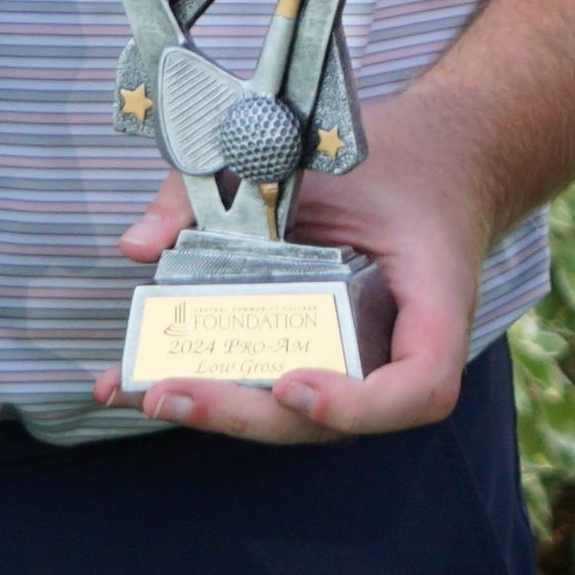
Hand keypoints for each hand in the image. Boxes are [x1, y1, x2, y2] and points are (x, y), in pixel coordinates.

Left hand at [96, 94, 498, 442]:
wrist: (435, 160)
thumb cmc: (394, 160)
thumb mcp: (328, 155)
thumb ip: (226, 188)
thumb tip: (140, 245)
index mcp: (434, 303)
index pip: (420, 385)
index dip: (358, 404)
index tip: (290, 383)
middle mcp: (400, 350)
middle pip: (331, 418)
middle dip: (243, 414)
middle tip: (170, 392)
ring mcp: (358, 360)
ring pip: (291, 413)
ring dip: (215, 409)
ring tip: (138, 390)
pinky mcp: (319, 354)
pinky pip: (271, 382)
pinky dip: (210, 383)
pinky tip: (139, 383)